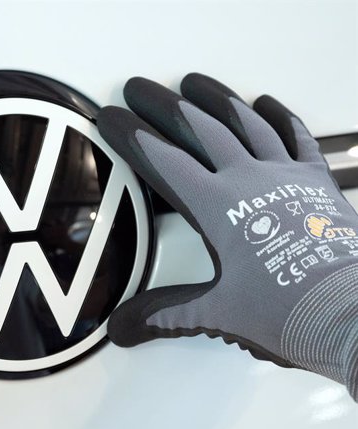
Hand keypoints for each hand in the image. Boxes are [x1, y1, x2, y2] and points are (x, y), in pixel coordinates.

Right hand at [98, 73, 357, 398]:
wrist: (354, 313)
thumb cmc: (287, 310)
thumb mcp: (218, 312)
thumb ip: (166, 313)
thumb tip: (120, 331)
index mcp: (217, 207)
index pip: (163, 161)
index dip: (132, 136)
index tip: (110, 116)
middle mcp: (248, 179)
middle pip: (199, 129)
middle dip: (163, 106)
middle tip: (139, 87)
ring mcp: (284, 174)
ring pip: (244, 122)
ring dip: (215, 99)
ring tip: (192, 82)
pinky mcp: (315, 180)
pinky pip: (295, 136)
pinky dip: (279, 117)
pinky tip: (265, 103)